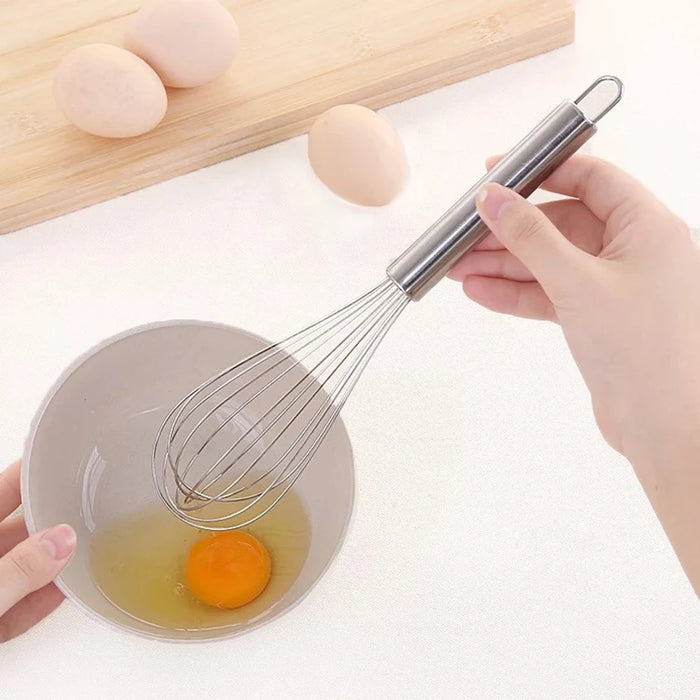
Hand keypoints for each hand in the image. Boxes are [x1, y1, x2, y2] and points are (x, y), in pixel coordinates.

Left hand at [0, 461, 75, 641]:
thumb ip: (16, 571)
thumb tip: (61, 541)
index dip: (26, 475)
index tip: (57, 460)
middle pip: (11, 529)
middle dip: (47, 518)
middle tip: (83, 503)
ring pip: (18, 569)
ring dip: (51, 562)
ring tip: (85, 545)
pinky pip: (17, 606)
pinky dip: (42, 599)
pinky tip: (67, 589)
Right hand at [449, 155, 699, 593]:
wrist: (663, 427)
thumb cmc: (644, 353)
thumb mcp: (577, 282)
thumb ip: (531, 237)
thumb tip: (495, 198)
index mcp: (647, 228)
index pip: (591, 178)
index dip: (542, 171)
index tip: (498, 174)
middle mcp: (633, 252)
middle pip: (561, 223)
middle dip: (510, 230)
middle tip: (465, 234)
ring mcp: (613, 287)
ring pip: (549, 262)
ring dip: (504, 264)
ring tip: (458, 268)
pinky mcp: (596, 318)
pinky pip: (549, 294)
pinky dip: (516, 293)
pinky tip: (480, 292)